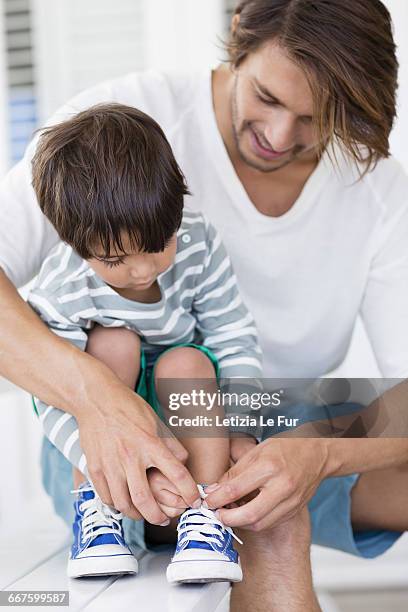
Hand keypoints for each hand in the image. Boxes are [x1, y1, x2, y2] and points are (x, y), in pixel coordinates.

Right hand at [78, 382, 199, 524]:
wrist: (96, 399)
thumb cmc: (129, 407)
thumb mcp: (156, 421)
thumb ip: (170, 444)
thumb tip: (182, 464)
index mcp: (150, 443)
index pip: (177, 474)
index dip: (189, 492)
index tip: (195, 501)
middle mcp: (130, 456)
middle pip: (146, 500)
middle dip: (159, 517)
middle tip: (166, 520)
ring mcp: (110, 464)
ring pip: (124, 504)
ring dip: (137, 516)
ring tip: (146, 515)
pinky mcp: (95, 468)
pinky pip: (107, 497)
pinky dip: (118, 506)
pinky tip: (125, 505)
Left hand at [205, 438, 328, 530]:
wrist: (317, 453)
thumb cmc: (286, 448)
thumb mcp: (257, 451)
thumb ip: (236, 472)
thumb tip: (216, 489)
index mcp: (269, 467)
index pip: (236, 489)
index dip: (217, 498)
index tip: (207, 501)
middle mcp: (281, 486)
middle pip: (249, 514)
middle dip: (227, 519)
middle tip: (216, 514)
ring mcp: (290, 501)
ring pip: (259, 523)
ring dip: (240, 523)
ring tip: (229, 515)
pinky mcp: (294, 510)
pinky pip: (270, 522)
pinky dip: (254, 522)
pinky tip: (245, 514)